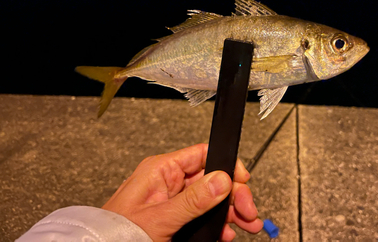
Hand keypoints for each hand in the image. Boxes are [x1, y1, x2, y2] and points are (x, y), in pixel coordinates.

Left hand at [102, 143, 262, 240]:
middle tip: (248, 211)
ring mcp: (172, 200)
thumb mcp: (159, 218)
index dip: (226, 165)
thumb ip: (192, 200)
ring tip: (246, 224)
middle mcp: (168, 182)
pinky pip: (202, 215)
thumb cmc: (116, 234)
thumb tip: (221, 180)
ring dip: (230, 211)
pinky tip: (225, 232)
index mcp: (161, 169)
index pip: (202, 154)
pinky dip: (217, 224)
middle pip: (212, 179)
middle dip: (233, 194)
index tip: (242, 180)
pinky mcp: (174, 217)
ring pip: (210, 198)